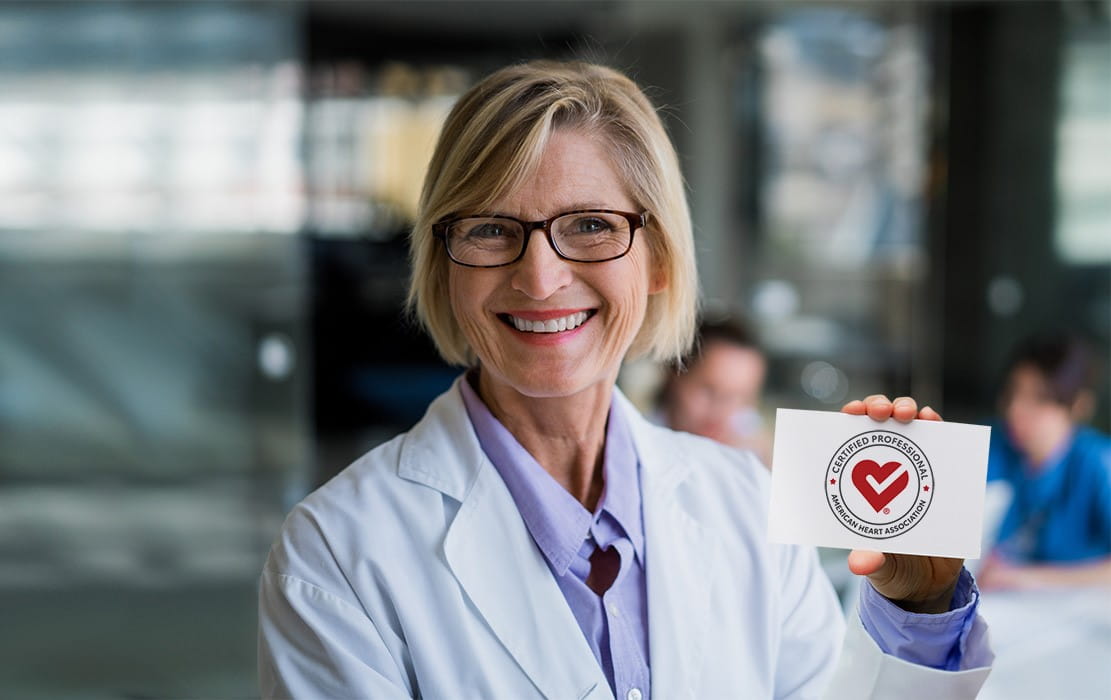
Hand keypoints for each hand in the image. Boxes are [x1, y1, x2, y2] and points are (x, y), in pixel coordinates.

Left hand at [841, 394, 963, 612]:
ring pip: (910, 426)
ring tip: (912, 414)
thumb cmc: (893, 568)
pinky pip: (940, 444)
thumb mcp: (880, 566)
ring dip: (910, 410)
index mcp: (859, 483)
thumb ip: (871, 560)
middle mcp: (884, 468)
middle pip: (878, 423)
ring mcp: (913, 468)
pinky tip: (935, 422)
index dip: (849, 418)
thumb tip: (860, 565)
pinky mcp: (940, 475)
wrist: (930, 584)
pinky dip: (937, 427)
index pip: (848, 440)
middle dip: (879, 407)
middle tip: (881, 413)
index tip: (851, 412)